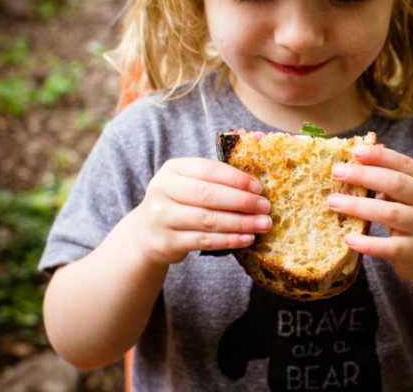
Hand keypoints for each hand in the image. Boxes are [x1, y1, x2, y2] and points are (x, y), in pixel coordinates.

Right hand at [130, 157, 271, 265]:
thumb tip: (256, 186)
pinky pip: (204, 241)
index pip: (208, 170)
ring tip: (262, 224)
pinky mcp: (166, 242)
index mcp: (172, 170)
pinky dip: (229, 240)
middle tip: (265, 207)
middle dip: (242, 201)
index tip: (259, 187)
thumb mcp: (189, 183)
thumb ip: (215, 180)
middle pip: (208, 195)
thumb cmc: (180, 202)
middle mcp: (162, 191)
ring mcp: (161, 218)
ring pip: (208, 220)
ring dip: (240, 223)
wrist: (146, 232)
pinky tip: (247, 238)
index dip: (236, 178)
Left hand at [327, 145, 412, 282]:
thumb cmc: (412, 217)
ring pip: (391, 213)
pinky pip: (389, 247)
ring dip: (359, 206)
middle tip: (336, 172)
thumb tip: (358, 152)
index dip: (380, 156)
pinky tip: (348, 238)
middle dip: (364, 176)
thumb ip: (388, 175)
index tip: (354, 151)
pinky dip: (368, 243)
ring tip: (333, 202)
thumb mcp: (407, 194)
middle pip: (396, 184)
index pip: (404, 163)